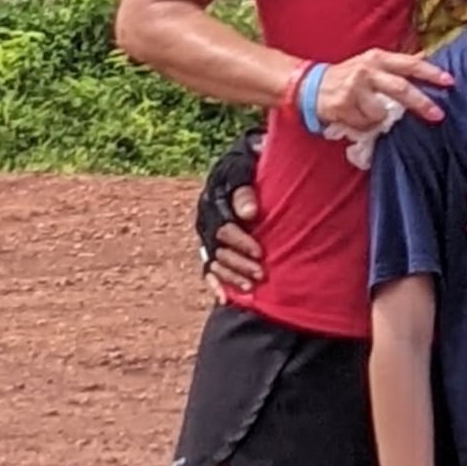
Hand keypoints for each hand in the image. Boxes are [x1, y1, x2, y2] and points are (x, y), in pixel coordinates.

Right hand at [193, 127, 260, 296]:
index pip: (223, 227)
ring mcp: (206, 236)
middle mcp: (206, 221)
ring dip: (231, 276)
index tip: (259, 251)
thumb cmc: (245, 167)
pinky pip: (208, 270)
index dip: (240, 241)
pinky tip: (224, 298)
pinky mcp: (210, 248)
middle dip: (239, 263)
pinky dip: (215, 284)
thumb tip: (250, 212)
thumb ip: (245, 188)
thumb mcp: (243, 169)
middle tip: (260, 272)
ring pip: (214, 262)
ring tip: (251, 286)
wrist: (239, 168)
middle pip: (218, 249)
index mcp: (212, 201)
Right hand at [300, 45, 449, 158]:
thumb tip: (426, 56)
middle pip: (400, 88)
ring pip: (381, 113)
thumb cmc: (348, 75)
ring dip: (380, 119)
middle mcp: (367, 70)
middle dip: (421, 103)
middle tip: (438, 115)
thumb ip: (398, 63)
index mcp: (377, 58)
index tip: (449, 81)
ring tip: (368, 113)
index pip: (409, 64)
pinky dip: (364, 126)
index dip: (430, 73)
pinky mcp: (343, 106)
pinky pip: (365, 124)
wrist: (311, 85)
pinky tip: (354, 117)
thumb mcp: (373, 62)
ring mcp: (354, 88)